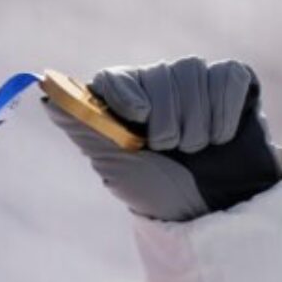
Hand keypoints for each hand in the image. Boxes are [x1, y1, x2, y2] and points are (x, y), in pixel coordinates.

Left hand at [43, 57, 281, 220]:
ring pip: (194, 71)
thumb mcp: (117, 165)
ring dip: (197, 121)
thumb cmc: (160, 190)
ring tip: (198, 149)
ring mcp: (196, 81)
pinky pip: (227, 78)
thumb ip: (85, 128)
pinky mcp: (232, 82)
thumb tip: (48, 97)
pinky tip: (221, 136)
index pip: (115, 77)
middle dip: (168, 120)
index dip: (127, 95)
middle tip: (172, 149)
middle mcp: (158, 84)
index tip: (140, 120)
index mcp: (125, 101)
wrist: (215, 210)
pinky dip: (224, 112)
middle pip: (160, 73)